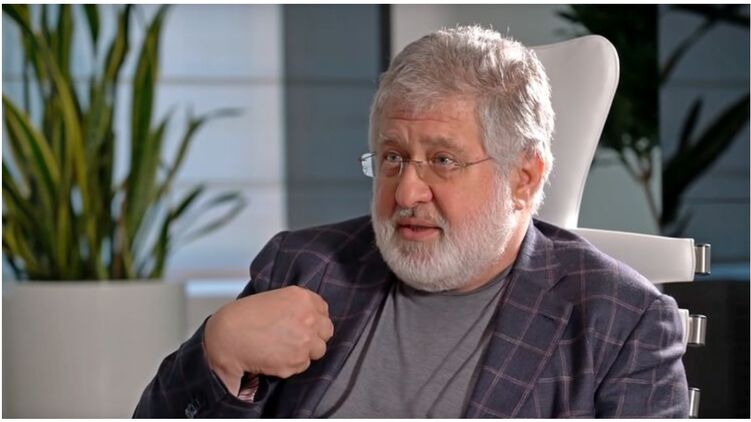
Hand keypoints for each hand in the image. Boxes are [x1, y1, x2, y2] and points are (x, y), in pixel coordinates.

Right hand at [204, 286, 333, 393]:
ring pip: (318, 350)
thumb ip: (298, 306)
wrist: (228, 337)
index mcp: (303, 298)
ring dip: (305, 351)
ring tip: (283, 348)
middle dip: (314, 336)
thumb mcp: (276, 299)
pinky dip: (292, 364)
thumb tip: (312, 317)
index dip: (315, 320)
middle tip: (295, 339)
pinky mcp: (297, 361)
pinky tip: (275, 357)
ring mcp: (305, 340)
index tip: (305, 324)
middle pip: (326, 331)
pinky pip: (303, 365)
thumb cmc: (245, 316)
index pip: (324, 311)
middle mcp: (309, 317)